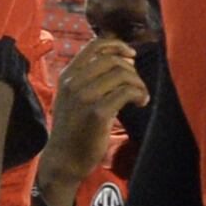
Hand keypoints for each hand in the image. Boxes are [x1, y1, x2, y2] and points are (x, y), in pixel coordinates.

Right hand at [42, 38, 145, 188]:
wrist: (63, 160)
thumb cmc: (73, 129)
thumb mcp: (72, 97)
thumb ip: (89, 78)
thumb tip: (123, 58)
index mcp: (68, 75)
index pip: (95, 45)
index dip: (118, 46)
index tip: (131, 56)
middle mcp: (74, 82)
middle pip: (113, 59)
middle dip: (132, 69)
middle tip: (137, 85)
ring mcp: (84, 97)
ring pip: (122, 74)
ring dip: (139, 83)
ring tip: (141, 96)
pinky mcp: (97, 113)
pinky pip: (126, 92)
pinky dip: (139, 94)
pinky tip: (141, 103)